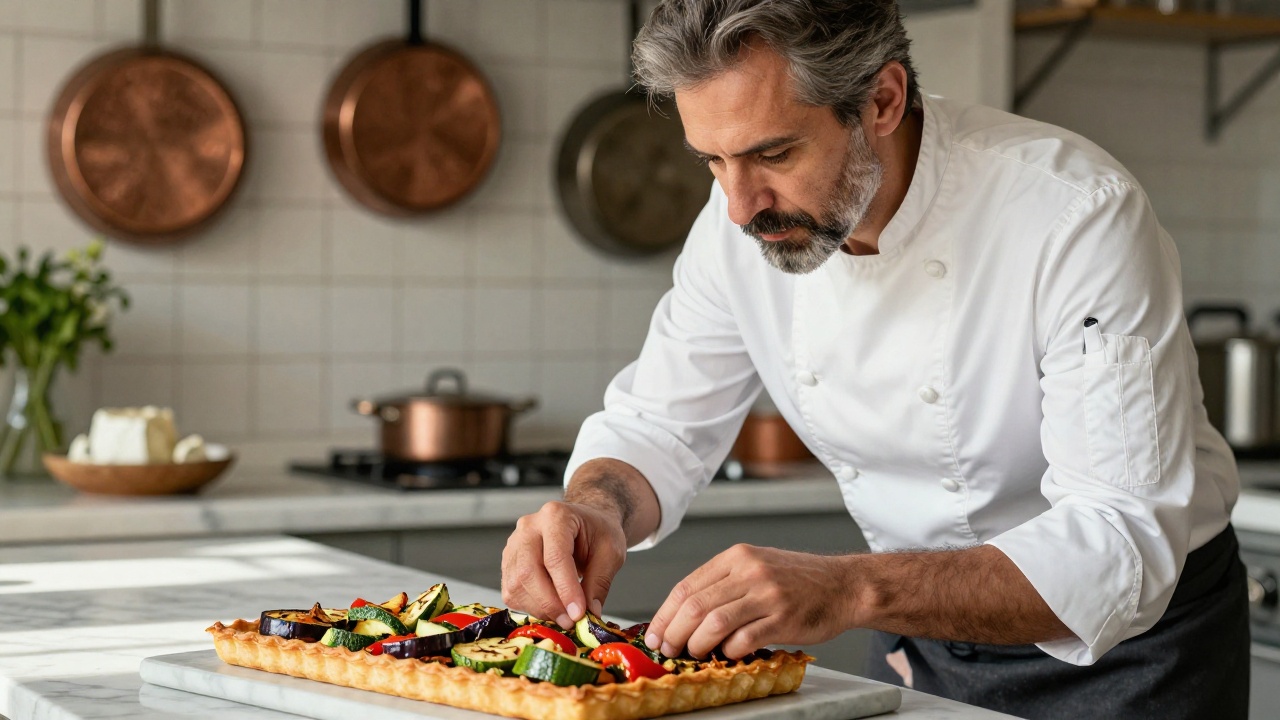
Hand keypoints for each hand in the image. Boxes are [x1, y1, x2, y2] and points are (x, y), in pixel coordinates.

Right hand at [501, 501, 627, 628]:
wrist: (585, 522)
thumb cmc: (598, 531)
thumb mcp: (611, 552)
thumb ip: (599, 582)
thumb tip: (589, 614)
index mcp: (556, 516)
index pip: (555, 557)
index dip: (566, 589)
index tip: (578, 614)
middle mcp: (529, 527)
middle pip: (529, 571)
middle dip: (550, 603)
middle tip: (570, 621)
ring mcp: (514, 544)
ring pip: (516, 585)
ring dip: (540, 608)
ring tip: (563, 615)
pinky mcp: (509, 562)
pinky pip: (511, 592)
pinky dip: (530, 606)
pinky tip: (550, 607)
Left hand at [645, 544, 852, 658]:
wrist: (844, 585)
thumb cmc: (798, 580)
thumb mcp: (757, 565)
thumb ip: (724, 583)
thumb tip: (683, 614)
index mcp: (737, 557)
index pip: (687, 586)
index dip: (665, 614)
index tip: (655, 634)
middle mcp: (750, 571)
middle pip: (695, 605)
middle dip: (674, 633)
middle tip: (667, 650)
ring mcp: (767, 594)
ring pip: (715, 622)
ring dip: (697, 644)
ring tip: (693, 654)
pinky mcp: (784, 618)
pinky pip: (745, 639)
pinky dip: (729, 650)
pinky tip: (728, 653)